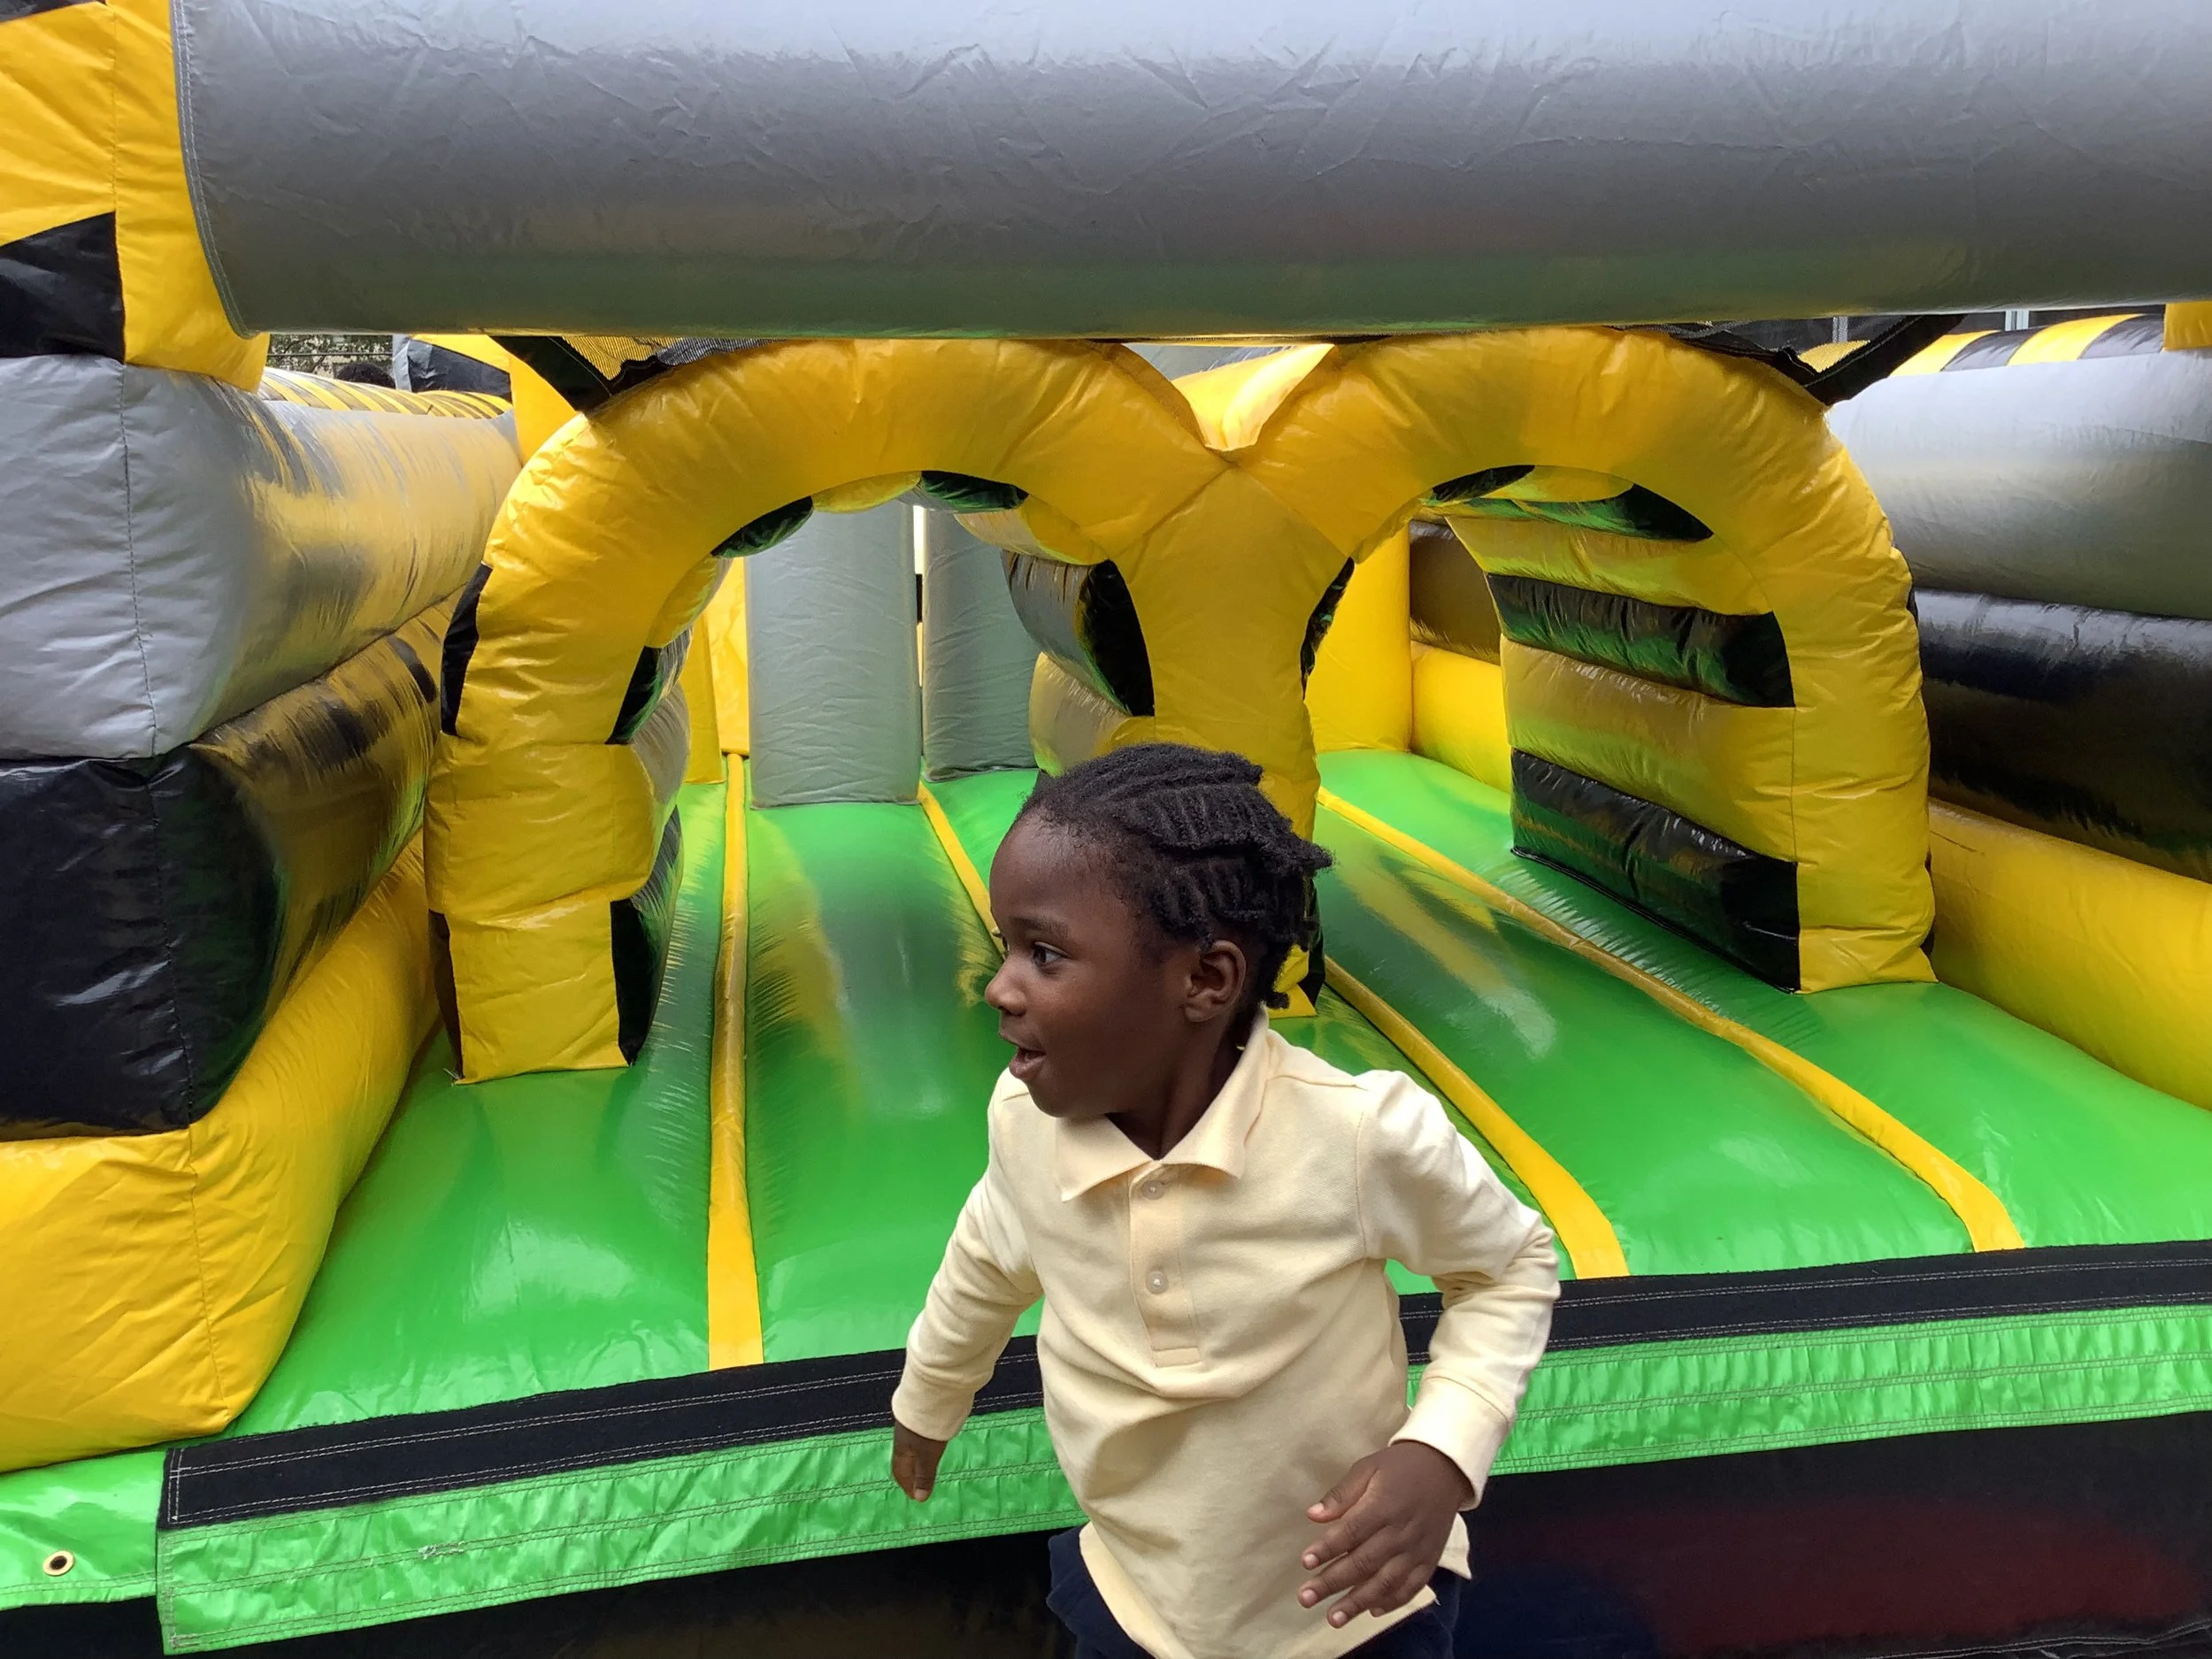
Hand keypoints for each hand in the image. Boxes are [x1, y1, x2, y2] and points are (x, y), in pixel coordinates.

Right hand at [891, 1418, 948, 1501]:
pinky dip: (922, 1447)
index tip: (914, 1496)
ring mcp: (910, 1426)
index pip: (899, 1471)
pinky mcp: (919, 1416)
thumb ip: (924, 1476)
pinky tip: (931, 1445)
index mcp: (901, 1450)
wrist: (930, 1396)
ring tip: (926, 1466)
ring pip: (911, 1447)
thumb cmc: (926, 1430)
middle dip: (911, 1473)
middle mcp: (903, 1438)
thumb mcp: (927, 1456)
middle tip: (919, 1484)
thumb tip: (920, 1499)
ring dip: (917, 1459)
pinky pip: (917, 1437)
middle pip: (904, 1459)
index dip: (906, 1485)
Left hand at [1298, 1442, 1472, 1627]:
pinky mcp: (1430, 1560)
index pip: (1351, 1532)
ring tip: (1334, 1618)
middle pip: (1364, 1562)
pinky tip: (1372, 1611)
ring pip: (1386, 1582)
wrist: (1444, 1469)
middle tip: (1306, 1598)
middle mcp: (1401, 1532)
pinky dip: (1393, 1602)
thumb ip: (1341, 1494)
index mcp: (1383, 1505)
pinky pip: (1412, 1587)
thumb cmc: (1399, 1468)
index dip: (1327, 1549)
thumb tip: (1313, 1515)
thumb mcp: (1367, 1468)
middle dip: (1333, 1583)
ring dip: (1358, 1602)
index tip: (1305, 1562)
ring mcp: (1417, 1550)